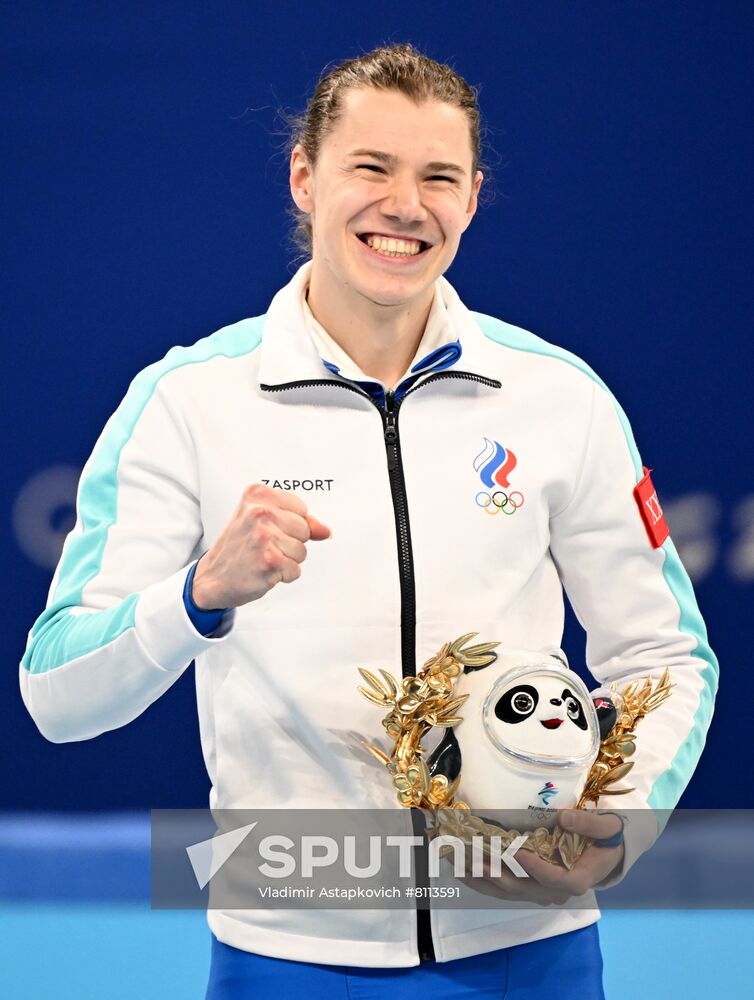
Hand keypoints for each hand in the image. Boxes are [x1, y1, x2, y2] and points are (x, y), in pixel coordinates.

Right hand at [192, 483, 330, 608]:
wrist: (211, 578)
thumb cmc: (238, 547)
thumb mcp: (263, 523)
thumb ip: (298, 521)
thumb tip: (325, 530)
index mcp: (257, 495)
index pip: (301, 509)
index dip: (289, 524)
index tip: (267, 529)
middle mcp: (259, 512)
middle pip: (305, 530)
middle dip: (290, 542)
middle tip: (262, 546)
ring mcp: (264, 536)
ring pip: (302, 551)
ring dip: (286, 560)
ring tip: (261, 558)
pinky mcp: (270, 561)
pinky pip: (296, 570)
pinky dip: (282, 575)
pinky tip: (262, 570)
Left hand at [459, 809, 623, 905]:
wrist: (607, 855)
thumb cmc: (607, 839)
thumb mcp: (607, 827)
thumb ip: (589, 823)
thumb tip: (565, 817)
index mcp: (577, 879)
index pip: (554, 879)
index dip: (535, 867)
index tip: (517, 851)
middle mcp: (556, 892)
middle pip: (523, 888)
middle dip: (495, 874)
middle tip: (473, 859)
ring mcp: (542, 892)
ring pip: (509, 891)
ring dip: (483, 880)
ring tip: (459, 866)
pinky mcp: (532, 887)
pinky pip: (506, 888)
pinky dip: (484, 881)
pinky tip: (464, 872)